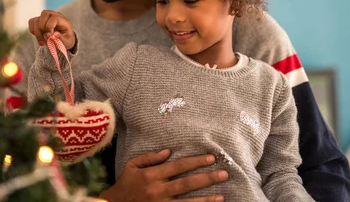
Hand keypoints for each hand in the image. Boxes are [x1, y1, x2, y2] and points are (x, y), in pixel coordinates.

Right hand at [28, 10, 75, 49]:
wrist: (63, 40)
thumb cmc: (66, 40)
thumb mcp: (67, 41)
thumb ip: (60, 39)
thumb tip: (51, 35)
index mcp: (63, 20)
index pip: (54, 18)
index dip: (50, 27)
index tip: (50, 36)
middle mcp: (54, 15)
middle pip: (44, 14)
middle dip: (42, 28)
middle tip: (46, 39)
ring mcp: (45, 17)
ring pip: (36, 20)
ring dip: (37, 32)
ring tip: (43, 41)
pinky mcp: (39, 20)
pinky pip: (31, 22)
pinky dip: (33, 31)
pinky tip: (39, 37)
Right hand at [100, 149, 227, 201]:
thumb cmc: (125, 184)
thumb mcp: (132, 165)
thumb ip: (150, 157)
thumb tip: (169, 151)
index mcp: (152, 176)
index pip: (178, 166)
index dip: (195, 162)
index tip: (211, 158)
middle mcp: (158, 191)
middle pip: (187, 184)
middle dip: (206, 179)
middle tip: (224, 174)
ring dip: (206, 200)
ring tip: (221, 196)